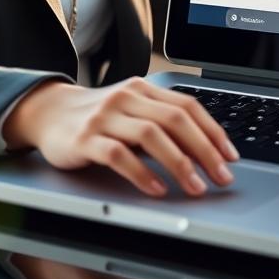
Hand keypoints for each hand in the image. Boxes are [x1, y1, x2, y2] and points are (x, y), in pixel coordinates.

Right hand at [2, 77, 239, 196]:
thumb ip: (161, 122)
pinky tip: (157, 189)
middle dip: (204, 150)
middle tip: (221, 176)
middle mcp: (128, 98)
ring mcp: (106, 117)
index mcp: (144, 89)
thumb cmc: (98, 117)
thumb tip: (204, 151)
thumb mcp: (132, 111)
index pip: (188, 107)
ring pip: (151, 135)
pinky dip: (142, 173)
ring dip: (179, 163)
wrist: (48, 112)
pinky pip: (119, 155)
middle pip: (175, 120)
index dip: (213, 132)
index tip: (230, 157)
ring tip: (195, 186)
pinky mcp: (86, 139)